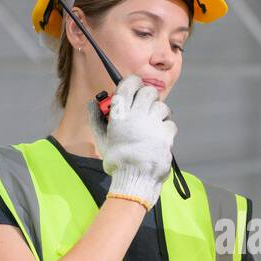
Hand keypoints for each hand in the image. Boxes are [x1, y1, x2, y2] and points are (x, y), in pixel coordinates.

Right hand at [87, 74, 176, 208]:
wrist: (135, 179)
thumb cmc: (117, 161)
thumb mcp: (102, 140)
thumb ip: (96, 119)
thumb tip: (90, 104)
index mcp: (120, 114)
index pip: (129, 85)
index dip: (133, 82)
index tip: (135, 85)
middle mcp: (137, 115)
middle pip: (148, 91)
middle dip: (148, 96)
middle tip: (145, 105)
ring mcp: (153, 124)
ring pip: (162, 106)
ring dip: (158, 112)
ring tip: (152, 124)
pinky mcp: (166, 134)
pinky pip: (170, 123)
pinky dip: (166, 128)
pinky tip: (159, 136)